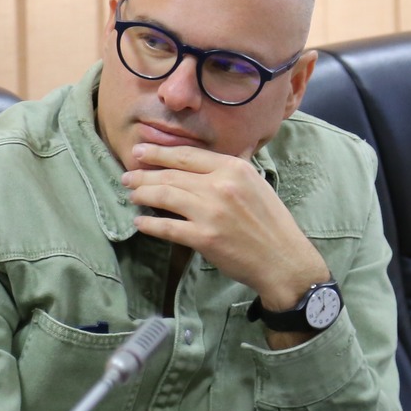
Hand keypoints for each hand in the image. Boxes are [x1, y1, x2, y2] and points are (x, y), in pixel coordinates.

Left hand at [121, 143, 330, 332]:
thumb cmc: (271, 223)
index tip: (141, 151)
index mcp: (234, 168)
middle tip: (127, 175)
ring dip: (143, 195)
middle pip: (172, 175)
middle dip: (144, 174)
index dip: (160, 152)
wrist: (283, 259)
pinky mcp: (204, 237)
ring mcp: (211, 212)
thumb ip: (232, 170)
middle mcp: (220, 185)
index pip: (187, 155)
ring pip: (165, 197)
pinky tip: (140, 223)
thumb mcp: (256, 184)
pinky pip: (168, 228)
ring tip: (132, 195)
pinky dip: (151, 225)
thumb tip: (208, 160)